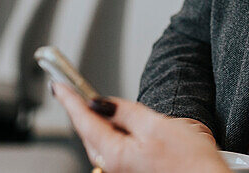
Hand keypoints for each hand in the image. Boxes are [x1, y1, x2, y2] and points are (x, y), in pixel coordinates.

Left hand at [53, 82, 226, 172]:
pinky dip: (110, 132)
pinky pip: (113, 148)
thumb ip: (125, 112)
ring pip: (101, 140)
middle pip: (89, 132)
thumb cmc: (189, 161)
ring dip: (95, 120)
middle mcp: (113, 167)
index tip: (58, 85)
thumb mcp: (156, 125)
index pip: (85, 121)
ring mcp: (122, 170)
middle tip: (69, 88)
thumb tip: (101, 103)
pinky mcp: (133, 170)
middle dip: (80, 109)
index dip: (70, 99)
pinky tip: (117, 123)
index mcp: (114, 155)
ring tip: (93, 102)